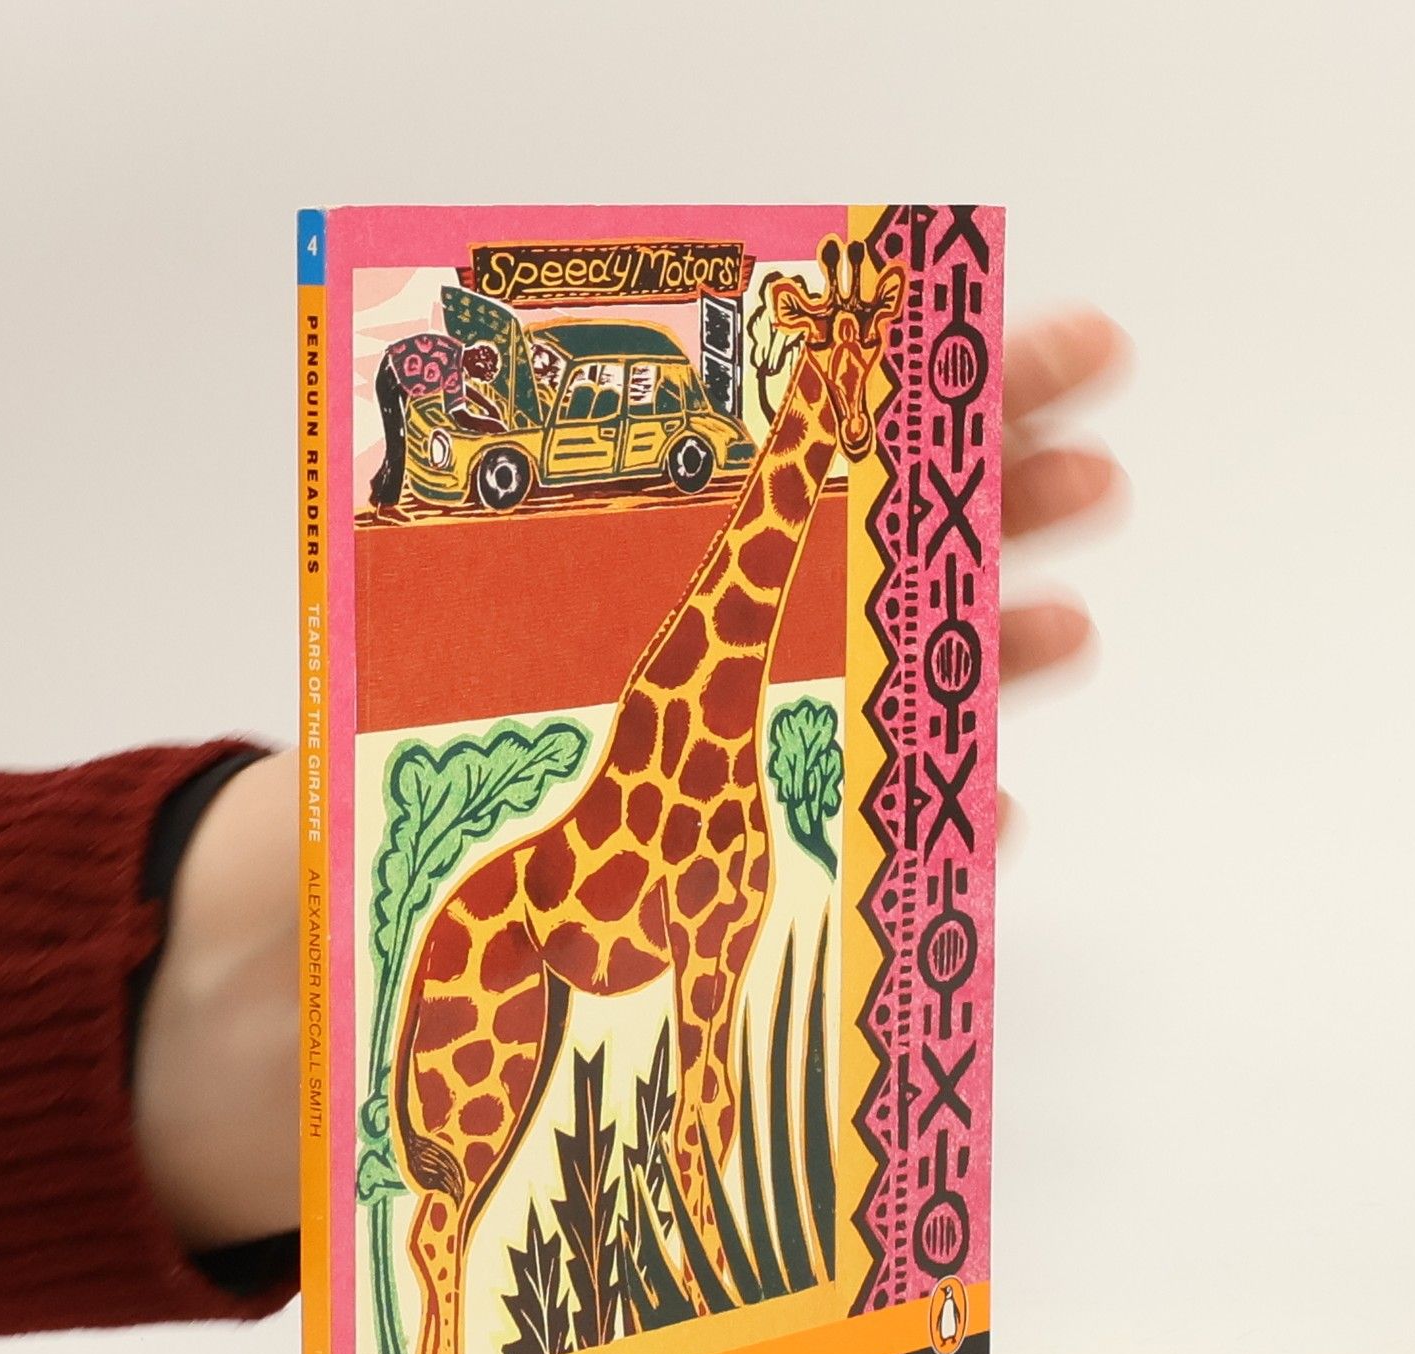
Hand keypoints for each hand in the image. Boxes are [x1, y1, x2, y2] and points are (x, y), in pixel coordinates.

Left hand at [131, 321, 1126, 1250]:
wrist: (324, 967)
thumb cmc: (361, 812)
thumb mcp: (414, 679)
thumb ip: (494, 585)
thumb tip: (569, 470)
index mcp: (638, 592)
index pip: (791, 466)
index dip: (891, 397)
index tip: (989, 327)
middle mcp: (703, 666)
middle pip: (873, 564)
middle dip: (989, 507)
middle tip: (1090, 464)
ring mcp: (734, 771)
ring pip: (890, 696)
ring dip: (984, 659)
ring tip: (1068, 625)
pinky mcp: (743, 882)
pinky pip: (862, 847)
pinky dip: (931, 829)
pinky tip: (983, 815)